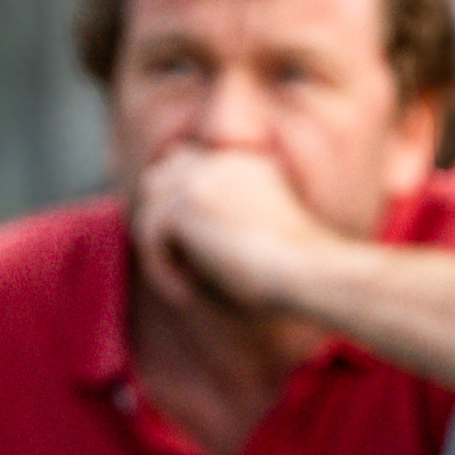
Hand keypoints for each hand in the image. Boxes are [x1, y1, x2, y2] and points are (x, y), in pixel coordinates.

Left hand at [130, 145, 342, 313]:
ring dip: (159, 250)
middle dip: (159, 219)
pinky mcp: (183, 206)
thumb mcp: (266, 230)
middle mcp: (221, 161)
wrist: (304, 268)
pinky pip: (150, 238)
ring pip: (150, 212)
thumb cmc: (298, 265)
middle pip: (160, 179)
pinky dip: (161, 270)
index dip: (178, 202)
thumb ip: (231, 216)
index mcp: (246, 160)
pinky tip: (183, 294)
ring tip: (180, 284)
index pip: (189, 165)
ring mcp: (201, 179)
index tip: (185, 247)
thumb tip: (189, 234)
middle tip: (169, 263)